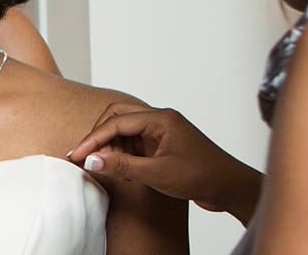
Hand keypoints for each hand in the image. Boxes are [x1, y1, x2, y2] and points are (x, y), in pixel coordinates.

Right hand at [67, 103, 264, 224]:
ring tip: (105, 167)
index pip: (116, 122)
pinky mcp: (162, 147)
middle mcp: (160, 121)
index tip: (77, 155)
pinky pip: (135, 145)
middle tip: (86, 158)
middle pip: (118, 119)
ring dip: (111, 148)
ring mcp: (162, 134)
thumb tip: (92, 160)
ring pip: (125, 133)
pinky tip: (123, 171)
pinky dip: (123, 156)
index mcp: (161, 119)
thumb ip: (123, 166)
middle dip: (100, 137)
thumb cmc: (204, 176)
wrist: (231, 187)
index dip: (93, 139)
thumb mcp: (159, 174)